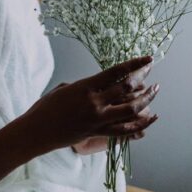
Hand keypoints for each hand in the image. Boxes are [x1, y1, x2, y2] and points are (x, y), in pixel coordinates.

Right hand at [21, 55, 159, 155]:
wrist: (37, 132)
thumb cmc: (46, 107)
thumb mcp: (65, 88)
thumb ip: (86, 86)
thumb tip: (101, 86)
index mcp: (85, 87)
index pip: (116, 72)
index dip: (135, 64)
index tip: (147, 58)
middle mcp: (94, 103)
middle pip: (127, 89)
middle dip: (143, 78)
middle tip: (151, 70)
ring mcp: (98, 120)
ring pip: (131, 110)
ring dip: (146, 99)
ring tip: (154, 90)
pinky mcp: (98, 133)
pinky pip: (125, 130)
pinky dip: (140, 125)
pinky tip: (151, 118)